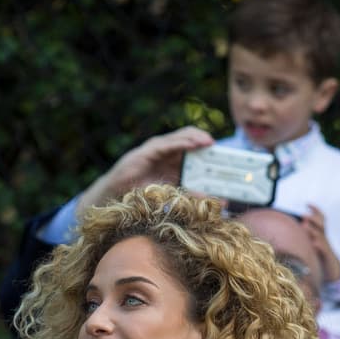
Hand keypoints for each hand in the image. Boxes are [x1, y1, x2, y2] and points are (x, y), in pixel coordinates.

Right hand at [77, 126, 213, 213]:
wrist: (114, 197)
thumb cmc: (141, 195)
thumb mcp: (173, 193)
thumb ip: (193, 194)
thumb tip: (219, 201)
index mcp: (173, 158)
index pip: (194, 146)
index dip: (209, 147)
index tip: (225, 153)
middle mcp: (166, 150)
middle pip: (190, 138)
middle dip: (206, 141)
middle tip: (221, 148)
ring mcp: (156, 148)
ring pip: (181, 137)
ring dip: (197, 138)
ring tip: (210, 142)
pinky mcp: (148, 151)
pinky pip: (168, 144)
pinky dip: (182, 142)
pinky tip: (194, 144)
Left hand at [301, 205, 339, 282]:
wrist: (332, 269)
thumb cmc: (319, 254)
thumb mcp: (313, 242)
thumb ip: (307, 233)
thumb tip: (298, 224)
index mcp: (320, 233)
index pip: (320, 219)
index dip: (316, 210)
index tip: (307, 203)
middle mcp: (323, 237)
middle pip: (321, 225)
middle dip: (313, 219)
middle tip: (304, 215)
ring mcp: (326, 246)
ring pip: (321, 236)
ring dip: (313, 230)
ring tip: (305, 226)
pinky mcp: (326, 256)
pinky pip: (323, 250)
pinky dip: (319, 246)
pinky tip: (314, 243)